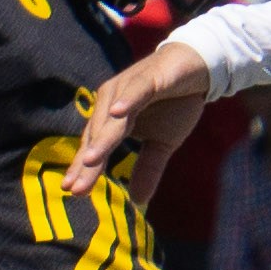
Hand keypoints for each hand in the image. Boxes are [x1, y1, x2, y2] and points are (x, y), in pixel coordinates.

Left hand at [68, 41, 206, 200]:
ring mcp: (128, 88)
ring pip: (112, 116)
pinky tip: (118, 113)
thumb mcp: (163, 142)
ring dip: (102, 137)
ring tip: (91, 160)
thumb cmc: (175, 103)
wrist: (197, 67)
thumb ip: (147, 168)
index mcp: (112, 118)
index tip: (73, 192)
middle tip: (77, 187)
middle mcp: (112, 102)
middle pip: (99, 136)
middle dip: (87, 162)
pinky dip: (126, 100)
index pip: (95, 147)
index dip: (84, 170)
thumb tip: (138, 201)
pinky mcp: (149, 77)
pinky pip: (136, 91)